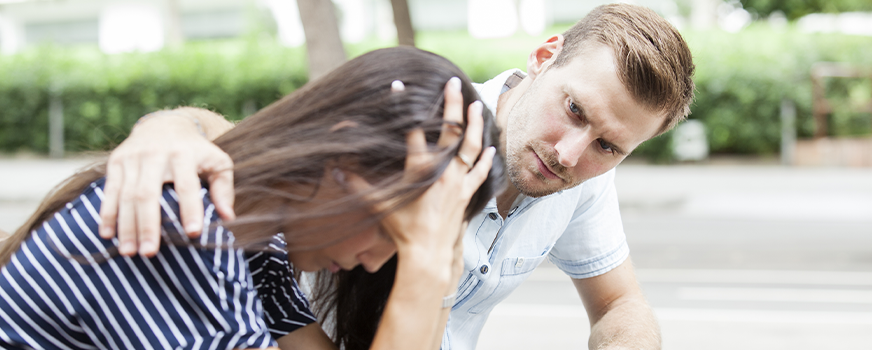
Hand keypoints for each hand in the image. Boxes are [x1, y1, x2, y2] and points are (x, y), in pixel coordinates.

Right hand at [99, 109, 235, 256]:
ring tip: (130, 252)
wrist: (165, 124)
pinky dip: (107, 214)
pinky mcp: (116, 161)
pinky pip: (110, 191)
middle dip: (148, 225)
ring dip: (126, 226)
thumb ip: (223, 188)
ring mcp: (133, 157)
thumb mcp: (217, 162)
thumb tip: (228, 218)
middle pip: (148, 194)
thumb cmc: (197, 152)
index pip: (187, 185)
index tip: (192, 233)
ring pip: (127, 195)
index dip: (190, 209)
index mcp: (184, 154)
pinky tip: (107, 235)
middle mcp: (156, 154)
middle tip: (150, 253)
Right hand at [374, 77, 493, 264]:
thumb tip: (337, 169)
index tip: (398, 86)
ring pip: (471, 147)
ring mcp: (458, 182)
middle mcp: (443, 172)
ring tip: (476, 104)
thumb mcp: (378, 205)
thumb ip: (357, 185)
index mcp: (420, 170)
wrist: (428, 253)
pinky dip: (485, 158)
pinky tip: (490, 147)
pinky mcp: (466, 194)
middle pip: (451, 131)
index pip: (412, 132)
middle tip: (454, 83)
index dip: (403, 107)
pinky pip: (479, 172)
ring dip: (474, 124)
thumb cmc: (402, 229)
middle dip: (452, 104)